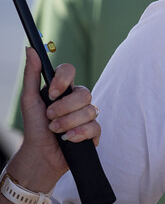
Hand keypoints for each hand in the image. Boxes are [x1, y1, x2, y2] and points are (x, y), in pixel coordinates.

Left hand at [12, 47, 100, 191]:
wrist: (40, 155)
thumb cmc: (34, 127)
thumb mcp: (29, 100)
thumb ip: (31, 74)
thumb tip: (30, 49)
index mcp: (63, 89)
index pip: (70, 70)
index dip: (63, 80)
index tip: (51, 93)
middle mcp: (77, 99)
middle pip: (84, 93)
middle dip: (64, 108)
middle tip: (50, 117)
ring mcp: (88, 115)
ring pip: (90, 111)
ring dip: (68, 123)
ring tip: (56, 131)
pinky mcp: (94, 131)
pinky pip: (95, 127)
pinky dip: (79, 134)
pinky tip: (69, 139)